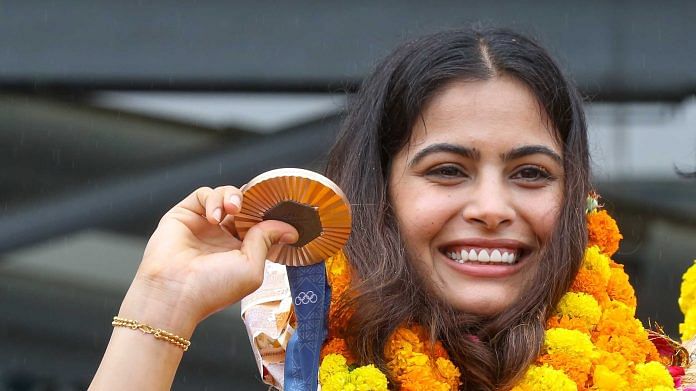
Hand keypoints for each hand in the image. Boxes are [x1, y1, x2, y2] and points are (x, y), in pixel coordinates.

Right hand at [121, 185, 298, 334]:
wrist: (174, 292)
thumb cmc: (211, 289)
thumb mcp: (251, 267)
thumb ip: (266, 241)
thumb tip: (289, 229)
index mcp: (240, 252)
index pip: (259, 224)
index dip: (269, 215)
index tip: (279, 210)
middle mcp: (221, 237)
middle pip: (244, 206)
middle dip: (253, 202)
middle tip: (256, 205)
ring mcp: (203, 225)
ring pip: (226, 196)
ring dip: (234, 196)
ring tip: (234, 208)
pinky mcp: (184, 214)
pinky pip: (204, 194)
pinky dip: (213, 199)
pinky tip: (214, 217)